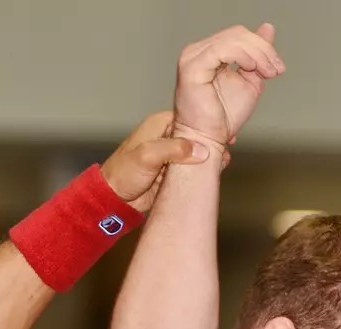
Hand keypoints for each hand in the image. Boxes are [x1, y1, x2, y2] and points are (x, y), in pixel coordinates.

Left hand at [101, 110, 220, 213]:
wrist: (115, 199)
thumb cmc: (123, 173)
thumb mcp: (147, 156)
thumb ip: (173, 149)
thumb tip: (201, 149)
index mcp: (160, 125)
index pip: (189, 118)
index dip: (206, 124)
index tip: (222, 132)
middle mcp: (167, 137)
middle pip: (196, 135)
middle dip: (211, 141)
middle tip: (226, 147)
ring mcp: (172, 155)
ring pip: (197, 153)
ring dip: (209, 157)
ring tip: (223, 161)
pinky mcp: (174, 171)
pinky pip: (193, 168)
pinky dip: (203, 170)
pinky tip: (214, 172)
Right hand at [173, 23, 283, 146]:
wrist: (208, 140)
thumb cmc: (222, 118)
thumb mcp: (250, 80)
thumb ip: (258, 55)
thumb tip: (267, 28)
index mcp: (210, 53)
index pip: (239, 36)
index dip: (263, 46)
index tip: (277, 67)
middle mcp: (198, 51)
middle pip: (238, 34)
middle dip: (263, 50)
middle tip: (275, 69)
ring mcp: (193, 57)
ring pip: (233, 39)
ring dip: (257, 54)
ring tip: (267, 72)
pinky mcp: (192, 66)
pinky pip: (222, 49)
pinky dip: (242, 56)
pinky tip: (251, 68)